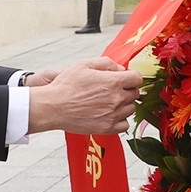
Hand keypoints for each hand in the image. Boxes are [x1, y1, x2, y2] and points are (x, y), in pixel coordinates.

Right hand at [27, 57, 141, 135]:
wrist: (54, 107)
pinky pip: (125, 125)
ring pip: (131, 109)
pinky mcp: (108, 128)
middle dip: (126, 90)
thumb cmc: (66, 86)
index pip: (137, 78)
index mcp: (113, 81)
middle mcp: (117, 98)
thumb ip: (106, 63)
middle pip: (135, 93)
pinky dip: (120, 120)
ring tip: (107, 102)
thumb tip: (119, 68)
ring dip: (123, 105)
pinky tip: (109, 114)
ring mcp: (113, 115)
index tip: (124, 79)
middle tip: (112, 90)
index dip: (130, 77)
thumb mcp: (84, 65)